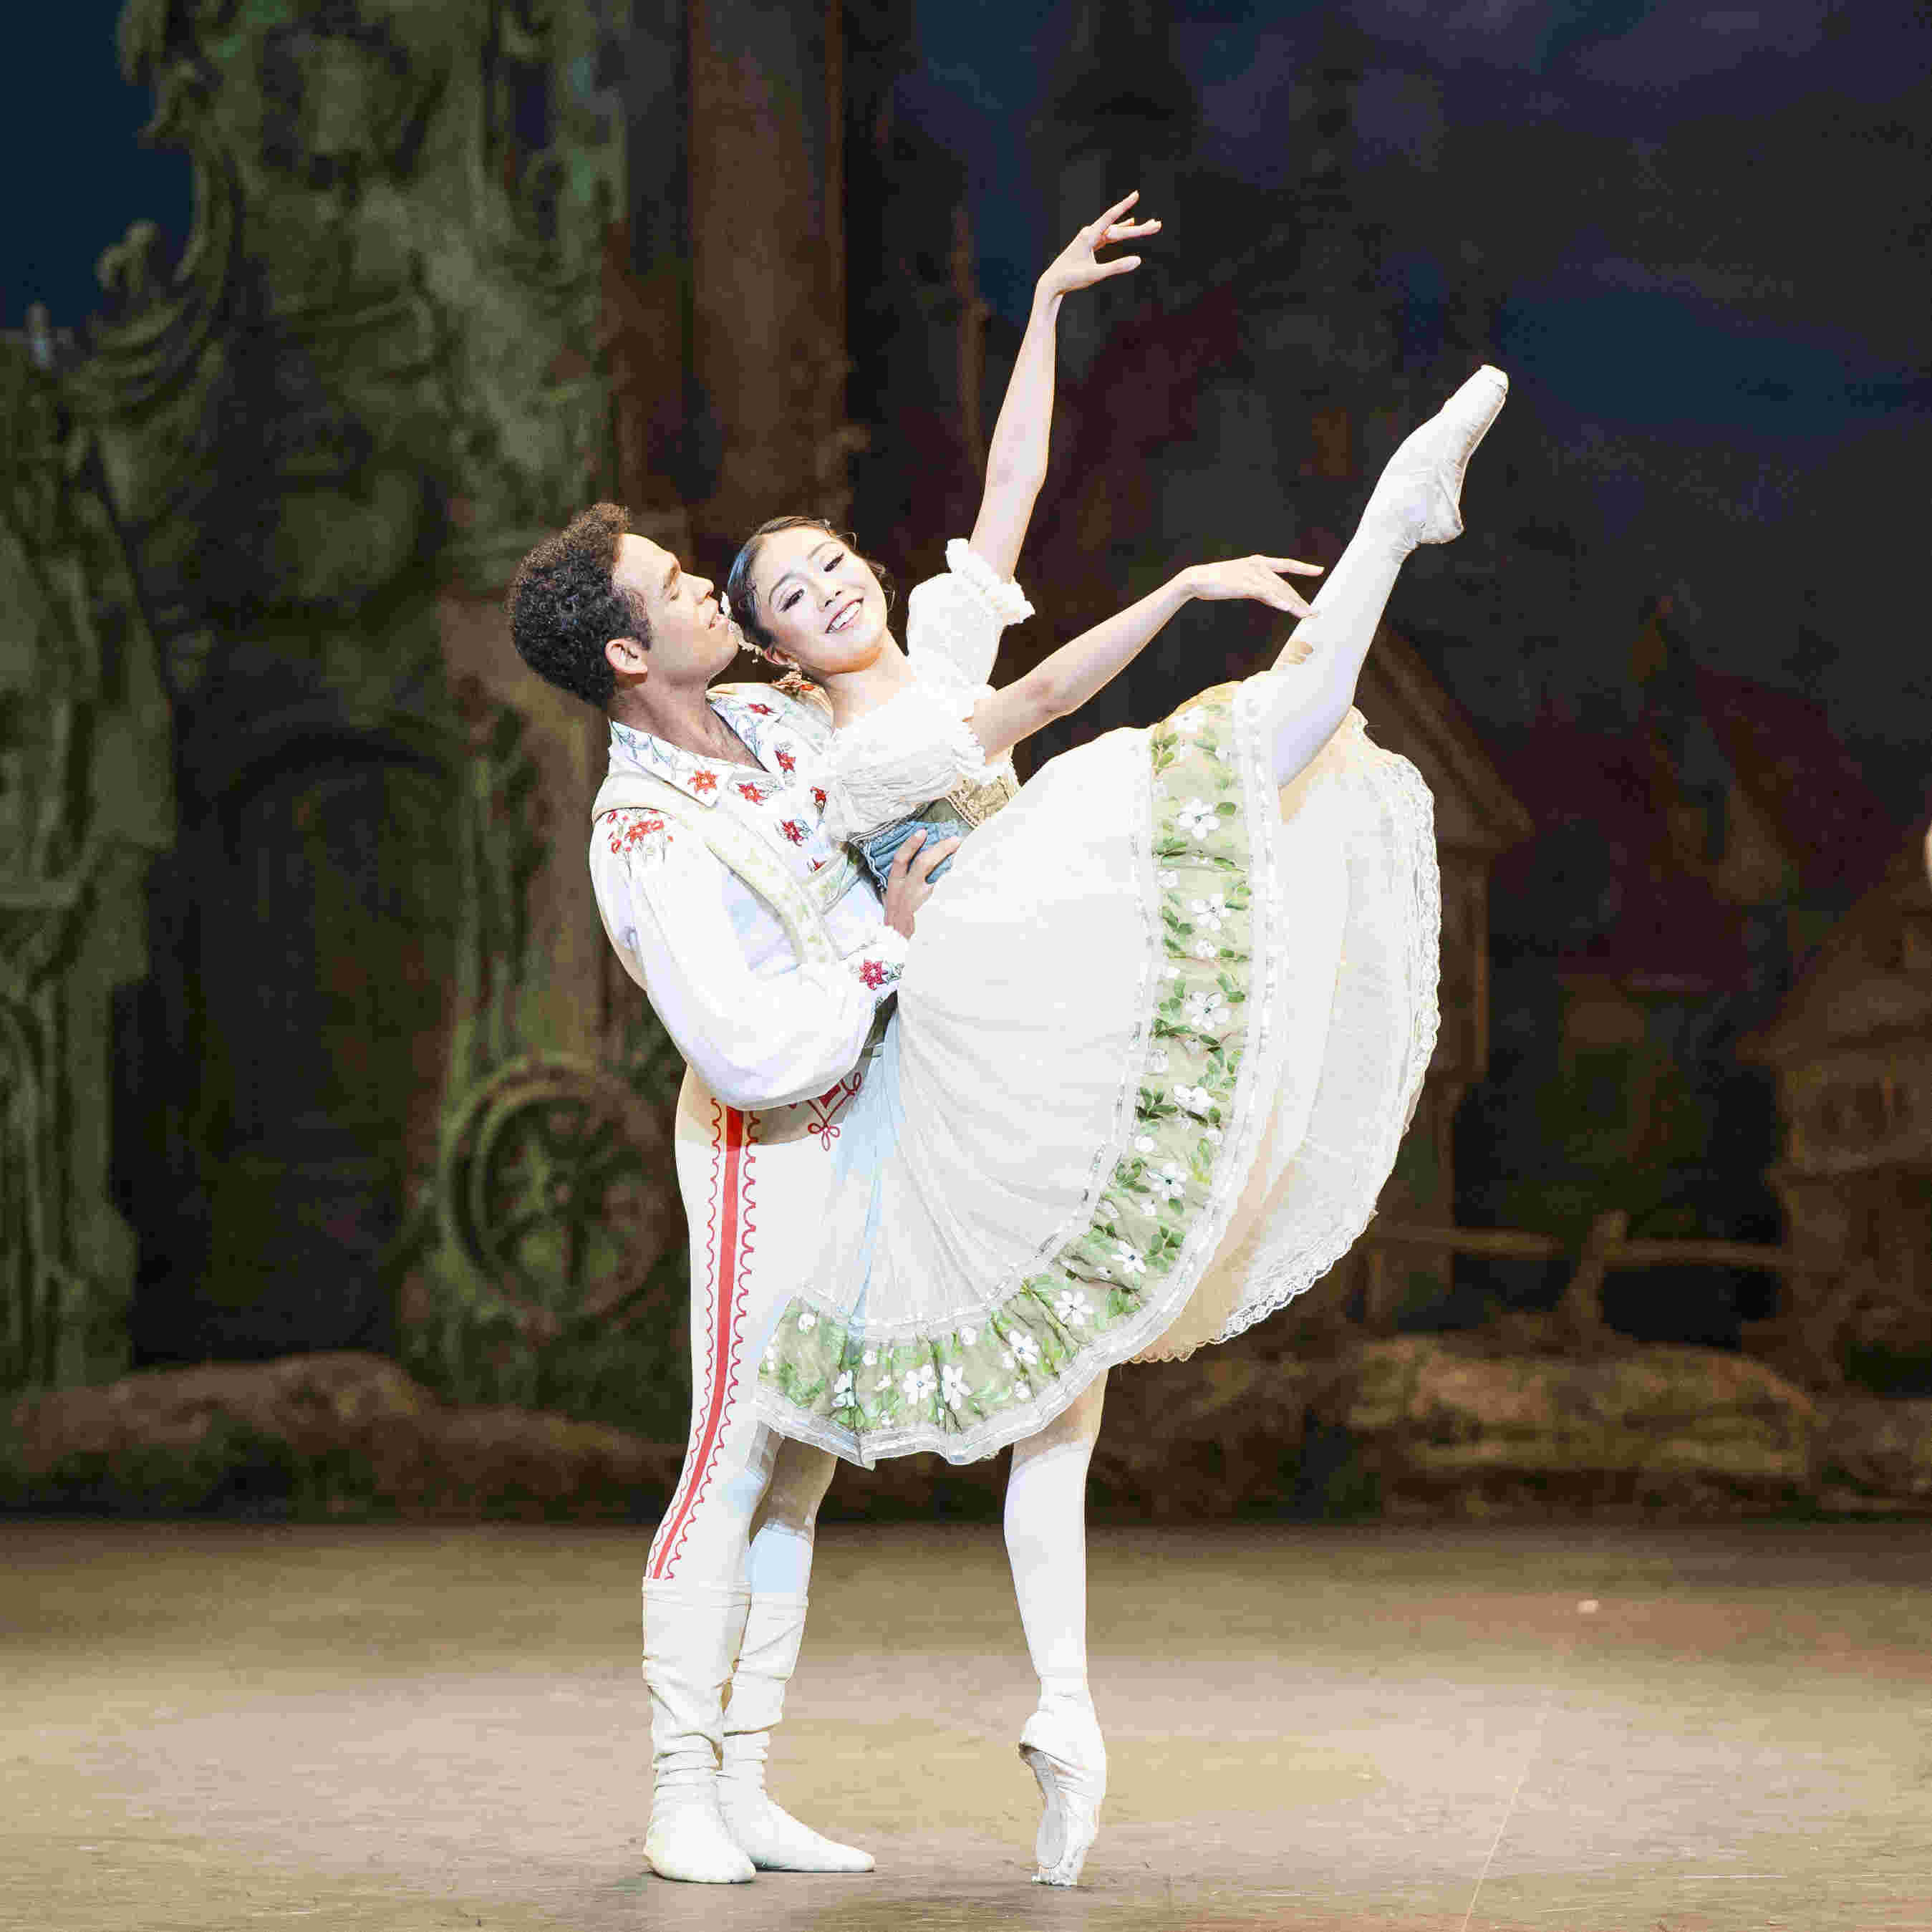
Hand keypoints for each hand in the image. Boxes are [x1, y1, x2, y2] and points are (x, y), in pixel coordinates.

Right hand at [882, 828, 962, 938]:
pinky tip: (972, 880)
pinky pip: (948, 897)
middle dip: (940, 849)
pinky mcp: (932, 914)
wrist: (896, 950)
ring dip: (954, 866)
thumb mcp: (891, 905)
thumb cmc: (897, 927)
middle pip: (923, 863)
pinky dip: (959, 888)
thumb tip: (918, 872)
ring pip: (938, 878)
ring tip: (968, 856)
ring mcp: (920, 903)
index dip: (910, 844)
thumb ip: (901, 889)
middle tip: (956, 840)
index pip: (900, 860)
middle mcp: (906, 892)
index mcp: (894, 888)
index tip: (922, 832)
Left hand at [1037, 190, 1160, 300]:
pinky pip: (1109, 235)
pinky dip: (1121, 230)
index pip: (1110, 217)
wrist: (1053, 282)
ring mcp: (1090, 238)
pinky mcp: (1090, 244)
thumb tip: (1138, 260)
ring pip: (1116, 231)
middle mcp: (1090, 233)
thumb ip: (1116, 267)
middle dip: (1139, 228)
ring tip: (1151, 225)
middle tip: (1157, 225)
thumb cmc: (1071, 278)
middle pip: (1119, 228)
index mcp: (1089, 235)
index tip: (1136, 194)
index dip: (1124, 205)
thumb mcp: (1095, 275)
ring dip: (1133, 229)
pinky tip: (1129, 223)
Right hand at [1177, 554, 1323, 618]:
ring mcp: (1252, 575)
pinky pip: (1265, 594)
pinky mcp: (1245, 584)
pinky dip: (1277, 601)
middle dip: (1300, 600)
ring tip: (1306, 615)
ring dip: (1293, 604)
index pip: (1286, 565)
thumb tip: (1271, 597)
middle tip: (1313, 612)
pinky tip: (1287, 608)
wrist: (1197, 578)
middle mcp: (1259, 566)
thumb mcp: (1241, 581)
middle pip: (1285, 585)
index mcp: (1259, 562)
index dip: (1303, 568)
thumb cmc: (1217, 580)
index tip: (1319, 570)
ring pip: (1278, 591)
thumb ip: (1258, 587)